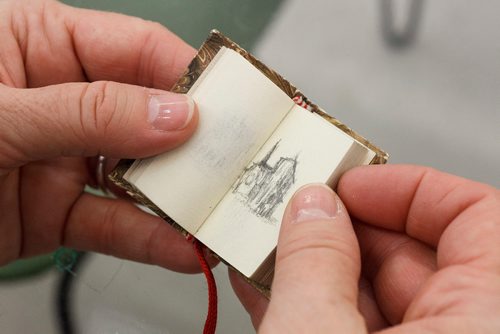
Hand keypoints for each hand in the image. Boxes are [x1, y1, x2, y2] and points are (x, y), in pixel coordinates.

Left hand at [0, 0, 208, 271]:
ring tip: (215, 211)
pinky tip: (181, 247)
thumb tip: (173, 114)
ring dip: (177, 197)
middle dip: (195, 142)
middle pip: (149, 115)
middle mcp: (60, 98)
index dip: (190, 74)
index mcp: (41, 43)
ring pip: (136, 175)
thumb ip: (88, 111)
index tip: (235, 102)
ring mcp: (61, 158)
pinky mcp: (54, 211)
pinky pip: (113, 224)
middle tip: (237, 162)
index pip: (138, 49)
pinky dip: (149, 239)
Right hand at [231, 165, 499, 332]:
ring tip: (270, 250)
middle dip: (344, 229)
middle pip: (416, 255)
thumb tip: (311, 208)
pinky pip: (363, 330)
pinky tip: (274, 290)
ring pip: (381, 296)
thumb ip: (313, 261)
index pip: (477, 218)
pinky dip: (319, 309)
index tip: (350, 184)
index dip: (407, 189)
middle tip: (296, 214)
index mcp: (489, 320)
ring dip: (320, 270)